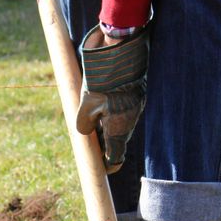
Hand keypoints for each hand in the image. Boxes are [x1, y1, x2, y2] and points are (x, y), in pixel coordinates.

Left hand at [76, 25, 148, 172]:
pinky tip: (102, 102)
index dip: (106, 166)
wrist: (123, 52)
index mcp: (118, 130)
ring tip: (91, 118)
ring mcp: (135, 108)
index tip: (98, 168)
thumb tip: (85, 131)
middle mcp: (129, 122)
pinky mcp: (136, 96)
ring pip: (119, 125)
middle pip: (116, 141)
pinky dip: (113, 113)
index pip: (115, 159)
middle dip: (103, 145)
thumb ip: (84, 124)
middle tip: (89, 143)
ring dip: (107, 126)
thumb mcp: (86, 104)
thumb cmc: (102, 81)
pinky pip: (124, 111)